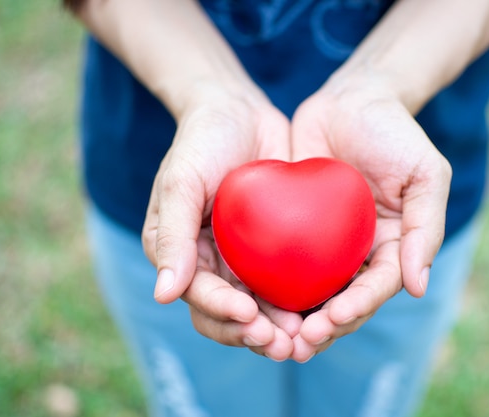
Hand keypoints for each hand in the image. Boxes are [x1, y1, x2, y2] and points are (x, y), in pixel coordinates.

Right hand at [142, 85, 301, 360]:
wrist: (239, 112)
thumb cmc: (201, 141)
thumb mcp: (181, 182)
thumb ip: (172, 236)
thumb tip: (163, 295)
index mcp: (183, 257)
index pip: (201, 299)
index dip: (223, 314)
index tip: (250, 315)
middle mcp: (213, 266)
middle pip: (232, 316)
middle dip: (254, 334)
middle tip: (284, 342)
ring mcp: (246, 260)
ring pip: (262, 309)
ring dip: (281, 328)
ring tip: (306, 336)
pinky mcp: (276, 250)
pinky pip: (288, 282)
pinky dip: (303, 300)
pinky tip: (325, 306)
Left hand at [289, 78, 451, 361]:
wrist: (353, 100)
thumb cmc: (395, 133)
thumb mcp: (426, 175)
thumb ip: (425, 228)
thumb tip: (417, 287)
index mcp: (391, 248)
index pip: (374, 289)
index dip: (355, 308)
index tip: (330, 319)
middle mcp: (358, 253)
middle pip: (341, 302)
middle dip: (322, 327)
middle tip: (296, 343)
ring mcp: (326, 244)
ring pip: (309, 292)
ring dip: (293, 319)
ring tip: (270, 337)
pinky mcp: (295, 229)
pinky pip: (282, 262)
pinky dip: (269, 285)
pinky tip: (249, 299)